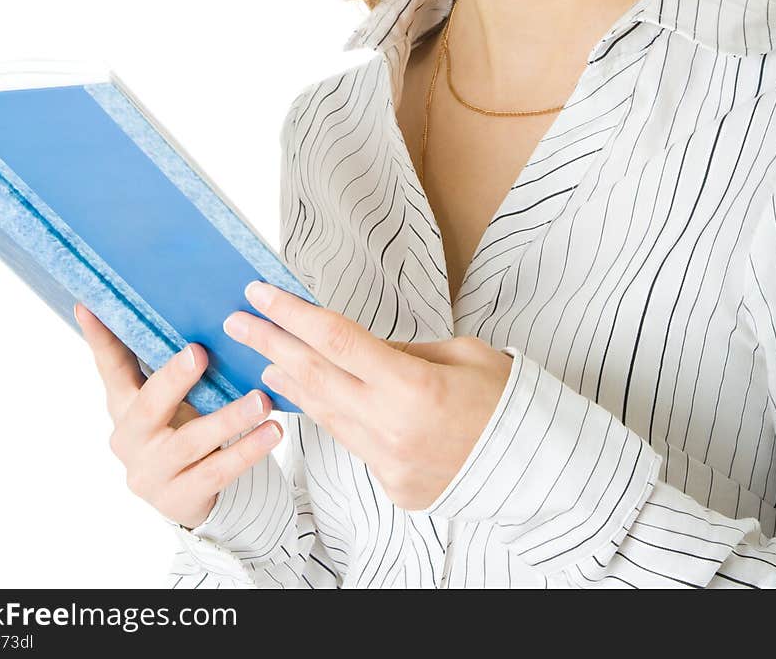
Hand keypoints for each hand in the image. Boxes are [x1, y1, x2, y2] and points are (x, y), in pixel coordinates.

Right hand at [74, 302, 282, 529]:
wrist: (183, 494)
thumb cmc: (176, 427)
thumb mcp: (165, 397)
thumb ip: (165, 361)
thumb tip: (181, 302)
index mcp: (123, 404)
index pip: (109, 366)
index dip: (99, 338)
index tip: (88, 304)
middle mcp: (130, 438)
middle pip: (149, 404)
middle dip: (174, 378)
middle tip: (200, 353)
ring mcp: (151, 472)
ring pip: (191, 441)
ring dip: (229, 418)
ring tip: (260, 400)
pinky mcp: (179, 498)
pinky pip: (217, 472)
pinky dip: (247, 450)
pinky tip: (271, 432)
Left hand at [222, 282, 512, 511]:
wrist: (537, 469)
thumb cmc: (504, 401)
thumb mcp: (461, 353)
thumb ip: (402, 351)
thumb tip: (357, 347)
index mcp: (413, 385)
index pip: (335, 339)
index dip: (292, 313)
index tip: (261, 292)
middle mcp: (392, 426)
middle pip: (314, 375)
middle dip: (271, 342)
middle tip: (238, 319)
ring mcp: (388, 461)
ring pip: (324, 413)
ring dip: (291, 380)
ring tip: (265, 354)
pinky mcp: (390, 484)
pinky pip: (349, 441)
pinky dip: (326, 414)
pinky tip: (311, 395)